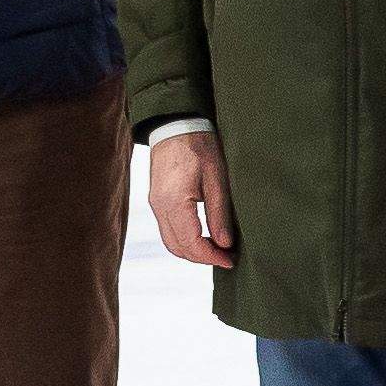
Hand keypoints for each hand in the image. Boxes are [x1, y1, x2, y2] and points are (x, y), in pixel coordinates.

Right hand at [145, 128, 232, 269]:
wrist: (176, 124)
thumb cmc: (199, 145)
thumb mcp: (217, 178)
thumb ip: (219, 214)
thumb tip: (225, 244)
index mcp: (174, 202)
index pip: (191, 243)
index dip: (211, 257)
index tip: (230, 260)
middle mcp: (159, 207)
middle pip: (178, 248)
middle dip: (202, 258)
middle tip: (226, 257)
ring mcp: (155, 204)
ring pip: (171, 242)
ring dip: (193, 251)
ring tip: (218, 249)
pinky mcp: (157, 201)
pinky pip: (168, 230)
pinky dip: (185, 239)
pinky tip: (204, 236)